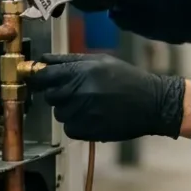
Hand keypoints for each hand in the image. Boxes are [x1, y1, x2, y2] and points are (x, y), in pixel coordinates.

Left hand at [28, 52, 184, 141]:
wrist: (152, 103)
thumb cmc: (127, 79)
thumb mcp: (100, 61)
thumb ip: (69, 60)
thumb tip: (42, 60)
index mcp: (81, 71)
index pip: (44, 76)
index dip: (38, 79)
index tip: (38, 80)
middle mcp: (79, 91)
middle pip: (50, 96)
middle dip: (59, 94)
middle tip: (76, 93)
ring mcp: (82, 112)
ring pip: (60, 113)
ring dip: (70, 110)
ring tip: (90, 105)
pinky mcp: (87, 130)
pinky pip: (69, 128)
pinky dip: (77, 125)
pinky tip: (93, 117)